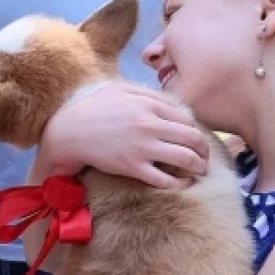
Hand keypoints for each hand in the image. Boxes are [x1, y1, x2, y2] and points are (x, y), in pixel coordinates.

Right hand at [38, 81, 208, 188]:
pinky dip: (180, 184)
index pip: (187, 119)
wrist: (70, 130)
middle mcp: (150, 125)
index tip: (196, 139)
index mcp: (149, 105)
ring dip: (198, 166)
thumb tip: (172, 103)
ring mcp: (143, 147)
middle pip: (192, 138)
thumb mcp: (121, 90)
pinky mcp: (133, 167)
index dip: (196, 131)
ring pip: (185, 158)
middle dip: (204, 150)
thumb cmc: (94, 108)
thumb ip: (148, 94)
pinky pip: (165, 179)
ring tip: (199, 171)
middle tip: (204, 157)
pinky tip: (183, 184)